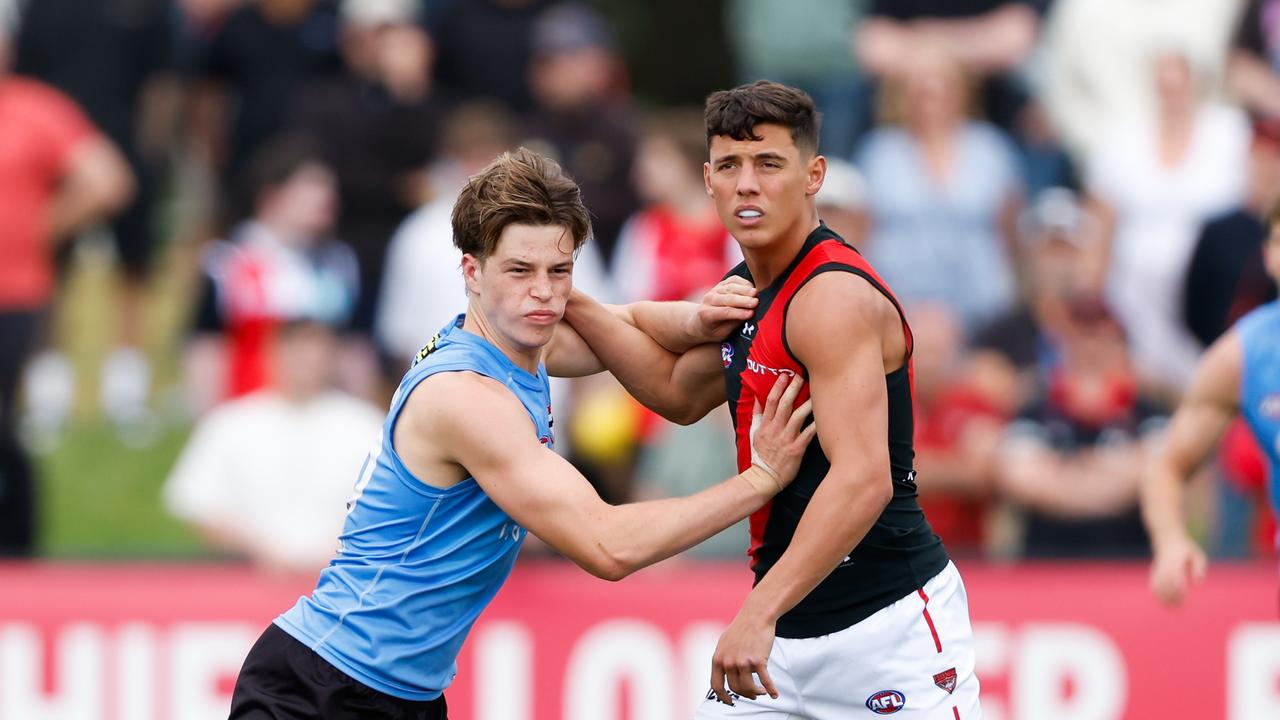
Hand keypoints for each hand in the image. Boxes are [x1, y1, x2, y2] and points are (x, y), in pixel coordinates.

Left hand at [687, 277, 757, 342]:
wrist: (699, 320)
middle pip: (728, 298)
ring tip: (756, 294)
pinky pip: (733, 280)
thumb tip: (749, 315)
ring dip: (745, 290)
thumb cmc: (713, 330)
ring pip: (731, 287)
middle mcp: (708, 299)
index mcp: (706, 314)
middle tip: (756, 302)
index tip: (751, 314)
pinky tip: (752, 288)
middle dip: (743, 300)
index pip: (725, 312)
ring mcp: (715, 289)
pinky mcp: (722, 283)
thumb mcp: (721, 333)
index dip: (738, 313)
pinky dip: (744, 283)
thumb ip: (733, 323)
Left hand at [710, 606, 777, 704]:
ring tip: (762, 692)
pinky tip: (775, 694)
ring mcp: (743, 662)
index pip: (716, 686)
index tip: (729, 701)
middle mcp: (728, 662)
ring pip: (749, 688)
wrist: (756, 615)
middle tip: (753, 694)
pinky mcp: (758, 661)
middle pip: (736, 688)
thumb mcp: (725, 643)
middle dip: (745, 694)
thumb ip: (723, 659)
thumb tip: (723, 675)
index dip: (723, 697)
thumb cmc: (742, 629)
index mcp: (717, 659)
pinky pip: (765, 682)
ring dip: (757, 693)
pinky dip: (771, 690)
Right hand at [745, 373, 815, 494]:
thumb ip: (757, 415)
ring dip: (807, 403)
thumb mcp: (754, 433)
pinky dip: (816, 425)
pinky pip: (808, 434)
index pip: (771, 401)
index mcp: (765, 425)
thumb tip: (757, 398)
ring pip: (797, 416)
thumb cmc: (761, 456)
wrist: (764, 477)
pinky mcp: (796, 449)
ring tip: (816, 392)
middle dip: (793, 388)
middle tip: (801, 376)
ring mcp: (786, 439)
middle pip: (784, 404)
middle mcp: (775, 429)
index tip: (784, 375)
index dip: (777, 387)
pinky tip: (824, 416)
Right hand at [1150, 532, 1207, 606]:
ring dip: (1164, 598)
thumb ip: (1199, 568)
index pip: (1175, 579)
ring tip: (1173, 606)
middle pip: (1165, 585)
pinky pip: (1153, 585)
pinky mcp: (1154, 572)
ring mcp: (1158, 569)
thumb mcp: (1197, 555)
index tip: (1185, 597)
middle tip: (1181, 604)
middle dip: (1172, 597)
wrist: (1167, 538)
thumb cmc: (1186, 549)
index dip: (1179, 590)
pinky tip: (1165, 602)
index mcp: (1176, 562)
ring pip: (1158, 587)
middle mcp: (1165, 567)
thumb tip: (1197, 584)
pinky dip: (1157, 595)